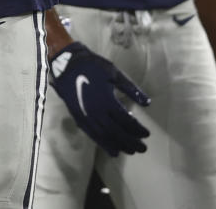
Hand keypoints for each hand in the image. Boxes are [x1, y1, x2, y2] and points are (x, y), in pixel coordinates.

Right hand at [50, 41, 150, 155]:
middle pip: (116, 132)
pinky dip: (103, 144)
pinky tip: (112, 150)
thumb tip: (148, 103)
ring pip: (104, 137)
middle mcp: (96, 113)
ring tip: (130, 151)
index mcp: (107, 100)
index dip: (137, 129)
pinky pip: (92, 135)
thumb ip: (131, 89)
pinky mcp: (79, 119)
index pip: (126, 120)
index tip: (147, 134)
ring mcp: (86, 117)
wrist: (68, 65)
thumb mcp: (115, 73)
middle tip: (143, 148)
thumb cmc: (94, 66)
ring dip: (119, 145)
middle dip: (131, 142)